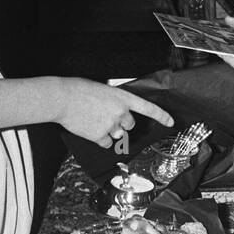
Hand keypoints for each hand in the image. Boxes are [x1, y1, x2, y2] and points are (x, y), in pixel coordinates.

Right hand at [55, 78, 173, 147]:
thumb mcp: (102, 89)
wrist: (63, 98)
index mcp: (122, 98)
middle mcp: (120, 112)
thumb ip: (114, 101)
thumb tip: (115, 111)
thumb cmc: (78, 90)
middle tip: (106, 116)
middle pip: (129, 124)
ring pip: (117, 135)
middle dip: (121, 123)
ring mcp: (111, 125)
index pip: (148, 108)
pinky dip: (99, 139)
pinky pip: (105, 143)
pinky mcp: (100, 136)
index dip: (161, 116)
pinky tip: (89, 129)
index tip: (171, 122)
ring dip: (109, 131)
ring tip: (94, 121)